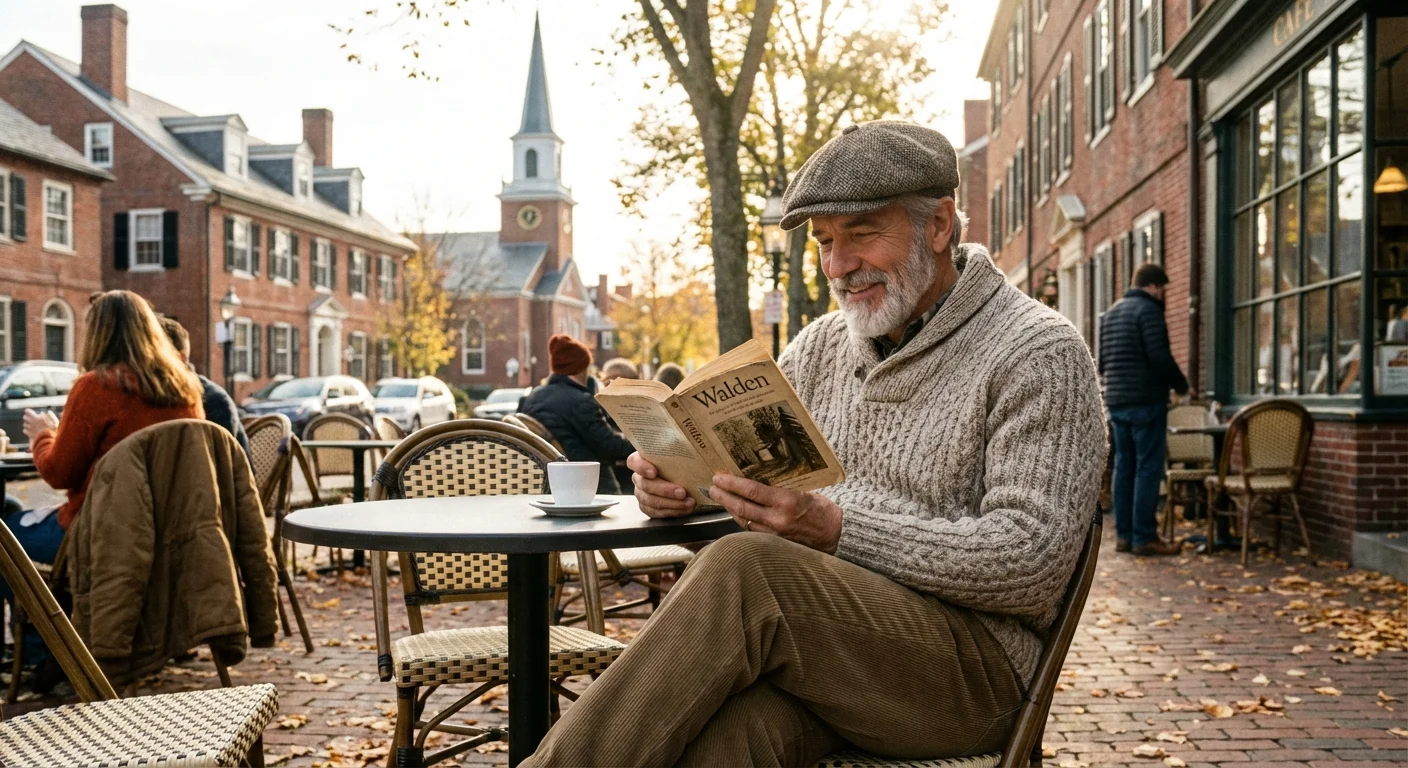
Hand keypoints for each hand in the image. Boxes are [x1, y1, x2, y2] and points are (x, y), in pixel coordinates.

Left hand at [22, 409, 57, 440]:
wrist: (48, 440)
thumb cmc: (53, 431)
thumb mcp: (55, 422)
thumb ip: (51, 415)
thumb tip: (46, 412)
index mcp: (37, 418)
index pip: (28, 412)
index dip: (28, 411)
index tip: (30, 411)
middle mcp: (32, 423)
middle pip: (25, 417)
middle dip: (27, 417)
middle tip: (31, 418)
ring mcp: (30, 429)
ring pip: (24, 424)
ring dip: (27, 423)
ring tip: (32, 424)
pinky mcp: (28, 434)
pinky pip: (24, 430)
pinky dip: (26, 429)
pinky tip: (31, 430)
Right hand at [628, 452, 695, 518]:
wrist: (682, 477)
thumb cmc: (680, 463)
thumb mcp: (678, 453)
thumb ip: (679, 450)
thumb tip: (689, 443)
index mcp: (642, 461)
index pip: (634, 462)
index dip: (641, 467)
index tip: (654, 472)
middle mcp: (639, 477)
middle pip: (645, 485)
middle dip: (665, 490)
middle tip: (682, 492)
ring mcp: (641, 493)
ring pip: (651, 501)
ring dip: (672, 504)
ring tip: (689, 503)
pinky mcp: (647, 507)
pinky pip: (655, 513)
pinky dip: (672, 512)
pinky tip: (684, 509)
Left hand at [707, 474, 842, 553]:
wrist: (837, 535)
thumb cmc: (823, 510)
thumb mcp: (804, 491)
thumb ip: (782, 488)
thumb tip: (759, 478)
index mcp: (786, 502)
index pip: (752, 491)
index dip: (732, 484)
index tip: (719, 477)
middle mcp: (777, 519)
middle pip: (742, 507)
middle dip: (724, 496)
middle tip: (712, 487)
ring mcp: (774, 533)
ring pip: (743, 520)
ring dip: (729, 508)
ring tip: (719, 498)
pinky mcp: (774, 543)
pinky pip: (751, 530)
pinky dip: (741, 520)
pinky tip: (735, 512)